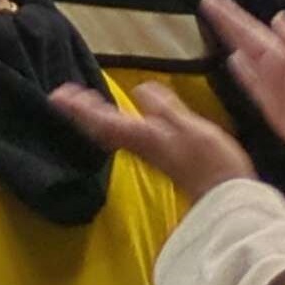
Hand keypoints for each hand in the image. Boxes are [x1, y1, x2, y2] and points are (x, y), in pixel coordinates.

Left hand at [52, 80, 255, 202]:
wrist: (226, 196)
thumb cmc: (210, 162)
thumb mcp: (189, 128)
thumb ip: (164, 108)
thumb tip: (141, 88)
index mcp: (140, 136)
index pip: (101, 120)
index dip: (79, 107)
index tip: (58, 94)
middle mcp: (138, 145)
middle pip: (100, 127)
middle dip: (81, 110)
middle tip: (63, 93)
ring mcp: (147, 152)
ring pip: (109, 132)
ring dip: (94, 115)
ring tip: (84, 100)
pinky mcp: (159, 156)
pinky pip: (124, 136)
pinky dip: (112, 123)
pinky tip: (119, 119)